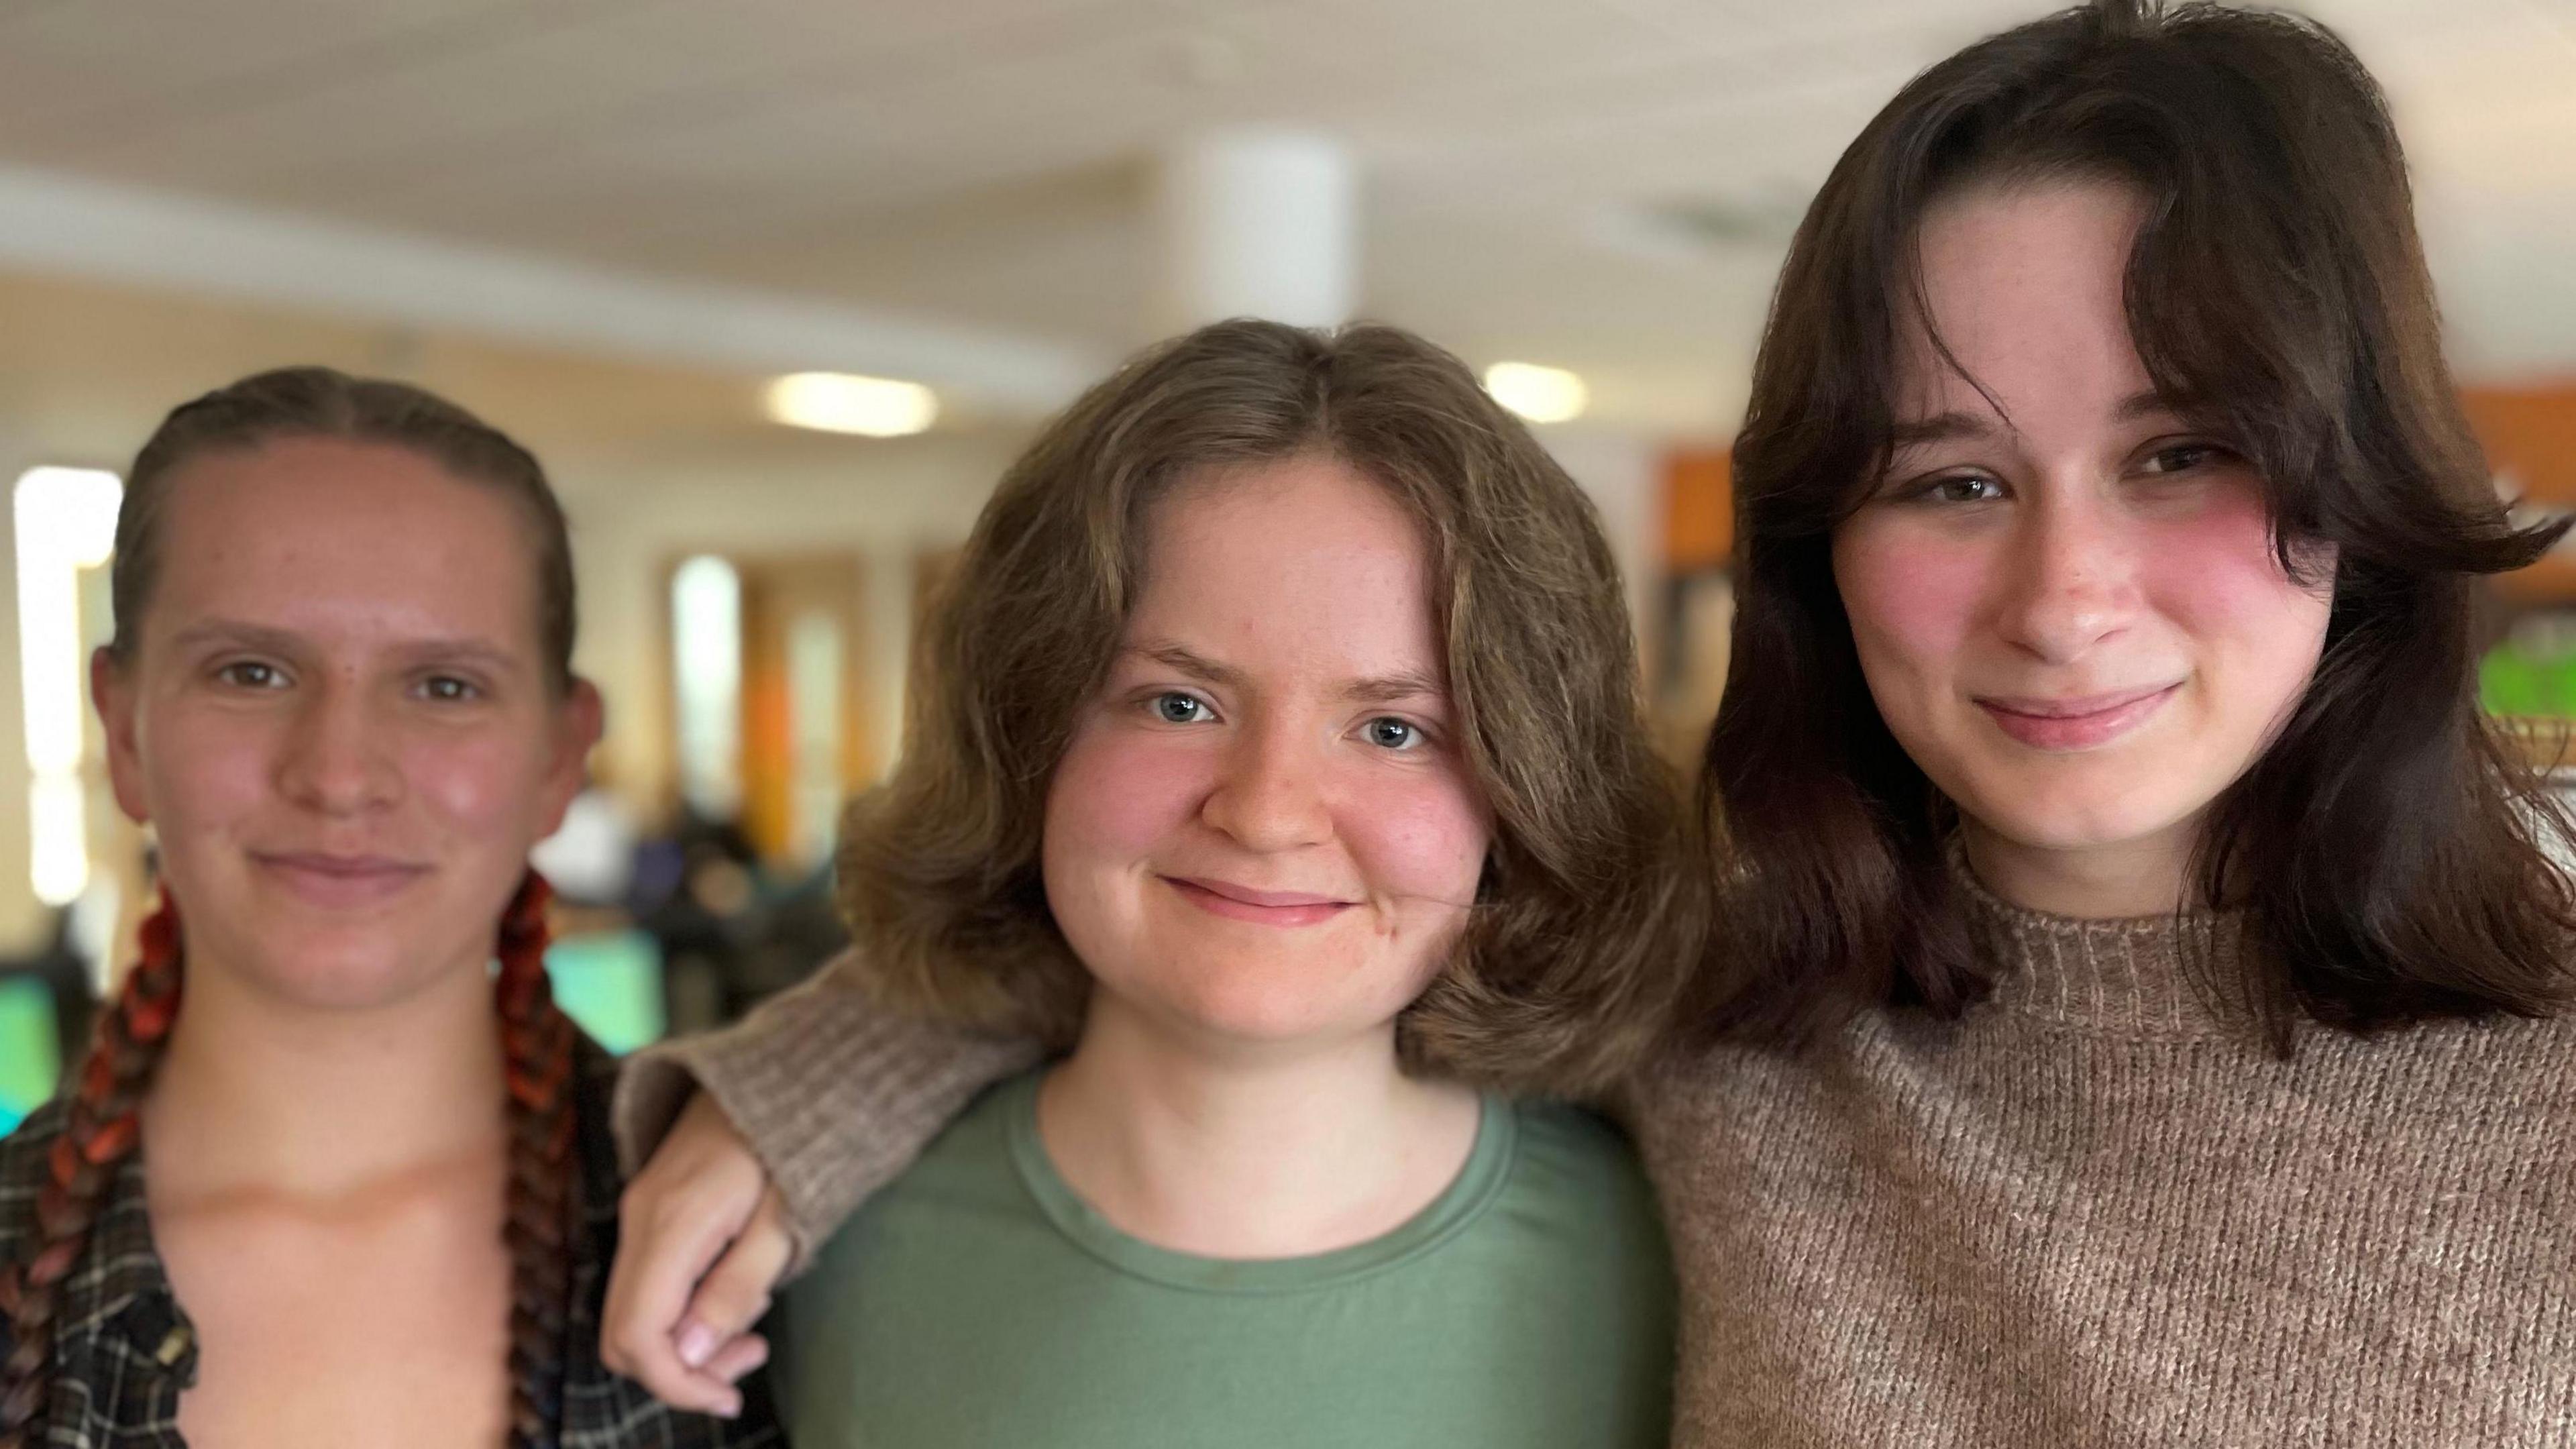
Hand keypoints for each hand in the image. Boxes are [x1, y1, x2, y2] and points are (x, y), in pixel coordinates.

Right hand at [600, 1092, 795, 1416]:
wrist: (780, 1075)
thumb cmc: (793, 1144)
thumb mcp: (784, 1221)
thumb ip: (736, 1289)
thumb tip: (689, 1355)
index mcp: (673, 1224)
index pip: (640, 1333)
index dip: (676, 1383)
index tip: (727, 1399)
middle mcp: (640, 1220)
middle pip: (624, 1333)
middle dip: (681, 1368)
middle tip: (747, 1358)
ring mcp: (639, 1213)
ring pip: (632, 1312)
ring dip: (684, 1340)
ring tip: (751, 1326)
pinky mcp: (649, 1211)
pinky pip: (646, 1283)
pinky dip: (680, 1309)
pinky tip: (731, 1293)